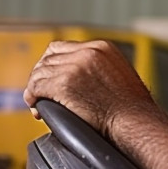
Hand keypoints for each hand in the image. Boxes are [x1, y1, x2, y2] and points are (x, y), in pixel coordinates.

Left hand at [23, 40, 160, 145]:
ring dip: (36, 89)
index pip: (62, 47)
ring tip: (38, 103)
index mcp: (101, 47)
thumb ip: (100, 69)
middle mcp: (87, 52)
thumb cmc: (131, 109)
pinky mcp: (64, 84)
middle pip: (48, 58)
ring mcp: (75, 67)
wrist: (135, 121)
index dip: (51, 63)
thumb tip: (81, 78)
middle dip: (41, 76)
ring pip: (40, 73)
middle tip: (41, 93)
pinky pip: (36, 87)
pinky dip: (33, 97)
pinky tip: (37, 108)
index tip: (49, 78)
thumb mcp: (120, 75)